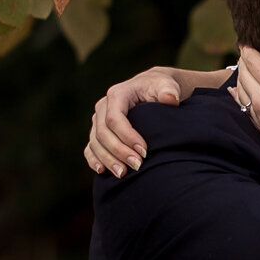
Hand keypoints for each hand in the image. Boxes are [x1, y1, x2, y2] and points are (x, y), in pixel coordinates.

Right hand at [86, 67, 228, 174]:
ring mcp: (98, 120)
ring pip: (95, 142)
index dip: (127, 136)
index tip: (144, 151)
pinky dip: (93, 160)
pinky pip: (90, 147)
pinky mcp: (98, 132)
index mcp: (117, 94)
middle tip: (137, 166)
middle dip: (119, 151)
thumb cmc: (159, 87)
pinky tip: (102, 171)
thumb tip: (169, 99)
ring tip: (123, 174)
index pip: (115, 118)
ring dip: (108, 159)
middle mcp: (103, 107)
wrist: (151, 88)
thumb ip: (169, 91)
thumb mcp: (166, 85)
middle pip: (103, 132)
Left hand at [236, 23, 259, 203]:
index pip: (252, 60)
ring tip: (241, 68)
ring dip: (239, 75)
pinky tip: (235, 93)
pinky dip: (237, 94)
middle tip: (245, 51)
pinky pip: (242, 105)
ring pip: (240, 89)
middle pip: (243, 73)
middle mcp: (259, 98)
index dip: (248, 48)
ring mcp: (257, 114)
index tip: (246, 40)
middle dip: (243, 60)